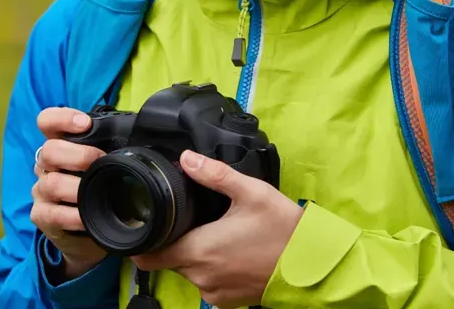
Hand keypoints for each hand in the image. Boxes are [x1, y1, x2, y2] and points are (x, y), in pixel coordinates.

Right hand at [30, 107, 107, 279]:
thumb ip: (113, 149)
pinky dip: (71, 216)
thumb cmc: (100, 189)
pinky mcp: (41, 215)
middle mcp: (46, 165)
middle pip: (49, 150)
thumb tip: (144, 139)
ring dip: (77, 187)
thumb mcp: (105, 164)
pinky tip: (85, 217)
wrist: (91, 232)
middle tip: (101, 161)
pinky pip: (52, 213)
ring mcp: (41, 190)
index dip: (62, 118)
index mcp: (60, 144)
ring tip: (97, 192)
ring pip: (52, 183)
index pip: (47, 121)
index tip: (85, 123)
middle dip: (79, 155)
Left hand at [130, 150, 303, 308]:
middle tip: (191, 220)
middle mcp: (201, 276)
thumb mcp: (250, 192)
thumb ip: (214, 175)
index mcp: (199, 250)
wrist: (313, 266)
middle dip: (174, 240)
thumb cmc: (283, 230)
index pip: (148, 257)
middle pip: (168, 259)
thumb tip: (186, 158)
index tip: (144, 226)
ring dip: (194, 254)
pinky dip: (212, 268)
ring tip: (215, 233)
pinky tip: (229, 251)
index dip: (140, 242)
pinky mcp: (227, 301)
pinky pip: (207, 283)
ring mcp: (214, 291)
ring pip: (188, 271)